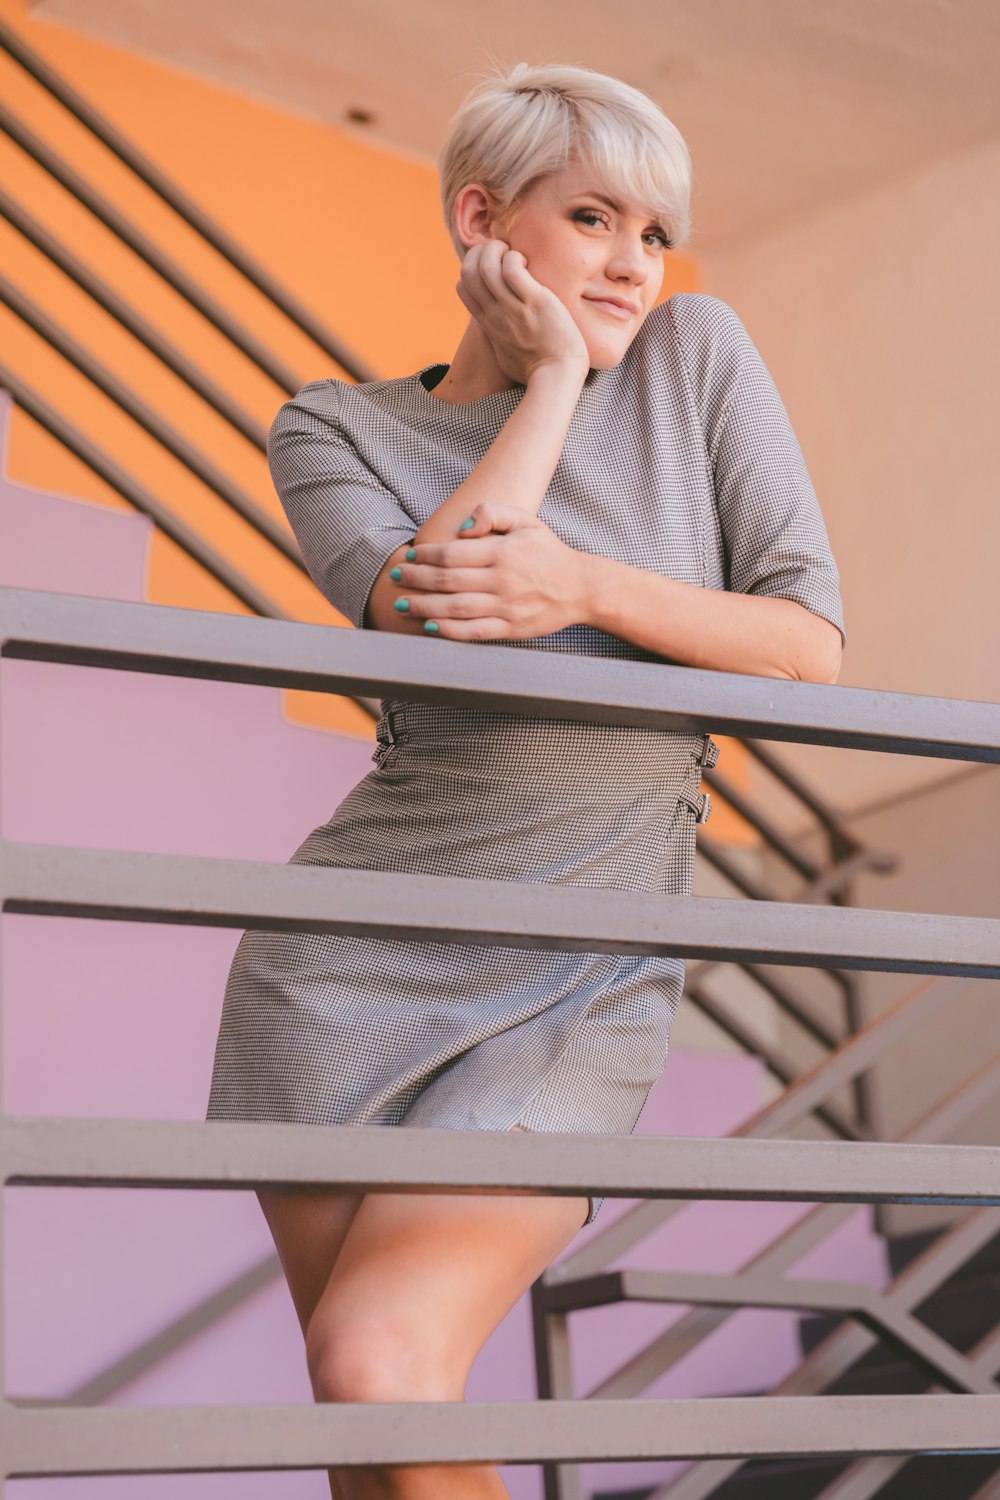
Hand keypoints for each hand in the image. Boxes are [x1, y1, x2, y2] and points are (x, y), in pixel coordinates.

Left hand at [391, 502, 589, 641]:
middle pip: (448, 581)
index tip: (409, 556)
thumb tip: (460, 528)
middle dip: (416, 579)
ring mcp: (506, 606)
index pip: (453, 553)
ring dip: (424, 606)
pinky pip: (475, 632)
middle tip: (395, 578)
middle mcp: (503, 580)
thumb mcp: (525, 521)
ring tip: (402, 604)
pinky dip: (450, 631)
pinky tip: (431, 626)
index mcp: (503, 552)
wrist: (581, 587)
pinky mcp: (511, 628)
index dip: (426, 555)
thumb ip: (492, 513)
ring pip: (456, 608)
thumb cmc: (548, 553)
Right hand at [456, 240, 589, 386]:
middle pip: (467, 270)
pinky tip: (527, 264)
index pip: (463, 286)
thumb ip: (500, 339)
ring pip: (486, 266)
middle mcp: (495, 314)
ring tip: (516, 255)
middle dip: (482, 252)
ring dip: (498, 250)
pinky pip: (511, 269)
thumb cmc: (537, 369)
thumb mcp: (506, 354)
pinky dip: (515, 258)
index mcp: (488, 323)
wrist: (557, 377)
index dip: (473, 267)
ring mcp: (512, 308)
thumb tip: (499, 337)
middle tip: (504, 254)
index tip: (495, 266)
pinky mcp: (534, 302)